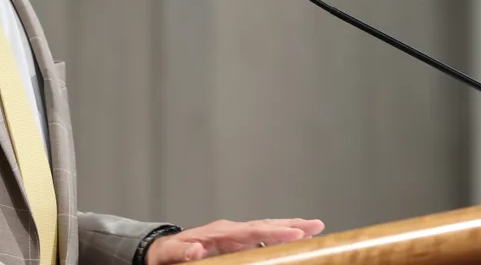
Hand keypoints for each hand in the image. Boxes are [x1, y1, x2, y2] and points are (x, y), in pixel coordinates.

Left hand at [146, 218, 324, 263]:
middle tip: (317, 225)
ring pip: (267, 230)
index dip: (275, 232)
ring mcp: (235, 236)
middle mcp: (231, 230)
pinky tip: (295, 241)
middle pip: (265, 225)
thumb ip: (182, 252)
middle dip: (291, 225)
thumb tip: (195, 247)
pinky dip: (279, 238)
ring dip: (290, 229)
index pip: (252, 231)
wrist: (163, 251)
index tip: (297, 233)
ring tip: (315, 229)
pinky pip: (262, 240)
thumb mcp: (170, 255)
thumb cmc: (168, 255)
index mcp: (219, 232)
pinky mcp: (237, 244)